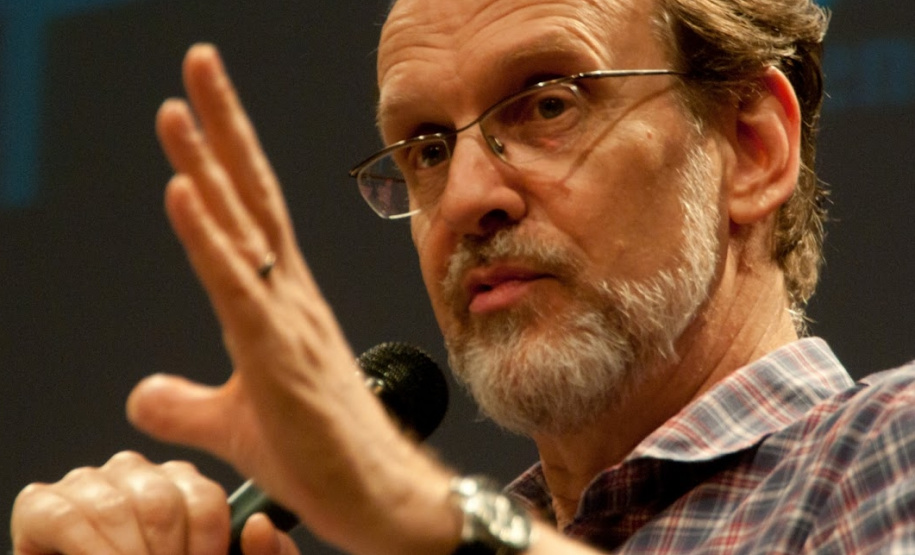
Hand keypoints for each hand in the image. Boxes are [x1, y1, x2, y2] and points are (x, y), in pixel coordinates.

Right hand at [10, 451, 298, 554]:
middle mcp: (138, 474)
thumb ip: (264, 554)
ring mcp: (89, 483)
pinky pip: (66, 517)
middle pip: (162, 502)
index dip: (207, 544)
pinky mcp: (42, 503)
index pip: (205, 501)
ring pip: (117, 508)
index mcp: (183, 486)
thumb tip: (257, 526)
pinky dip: (89, 551)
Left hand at [127, 44, 457, 554]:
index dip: (217, 160)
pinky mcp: (280, 357)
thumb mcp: (233, 424)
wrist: (377, 496)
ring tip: (178, 107)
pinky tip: (181, 194)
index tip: (193, 110)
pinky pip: (238, 289)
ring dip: (208, 164)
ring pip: (244, 229)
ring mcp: (288, 322)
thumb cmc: (321, 455)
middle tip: (198, 65)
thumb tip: (141, 392)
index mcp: (280, 305)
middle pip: (249, 199)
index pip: (245, 217)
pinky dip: (208, 240)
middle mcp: (289, 299)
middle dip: (220, 128)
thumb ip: (186, 400)